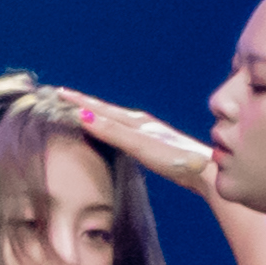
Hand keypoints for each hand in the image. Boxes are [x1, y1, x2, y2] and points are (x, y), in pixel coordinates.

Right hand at [53, 90, 217, 193]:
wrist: (205, 171)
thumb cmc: (175, 160)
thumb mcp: (140, 145)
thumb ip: (113, 131)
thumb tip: (84, 116)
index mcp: (136, 121)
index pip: (100, 108)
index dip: (79, 102)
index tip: (59, 93)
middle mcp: (142, 123)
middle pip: (106, 110)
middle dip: (84, 103)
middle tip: (64, 96)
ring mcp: (149, 133)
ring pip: (115, 119)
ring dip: (97, 114)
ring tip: (83, 110)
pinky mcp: (155, 145)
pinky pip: (124, 131)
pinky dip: (110, 127)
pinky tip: (115, 132)